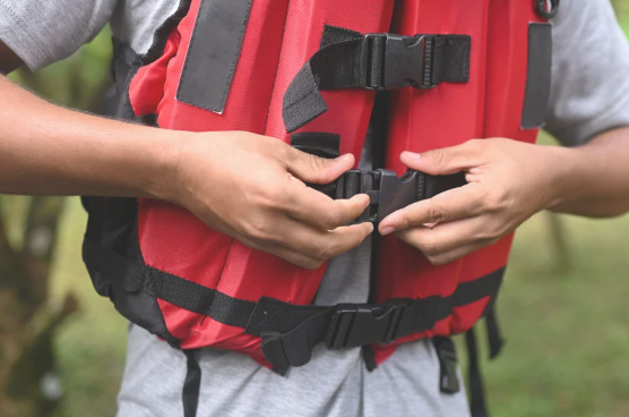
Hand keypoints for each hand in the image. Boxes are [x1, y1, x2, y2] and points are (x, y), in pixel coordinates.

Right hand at [164, 130, 372, 269]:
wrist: (184, 171)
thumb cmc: (223, 154)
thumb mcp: (274, 150)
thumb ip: (314, 165)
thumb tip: (344, 166)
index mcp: (279, 196)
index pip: (331, 216)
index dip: (355, 210)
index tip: (362, 200)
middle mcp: (271, 225)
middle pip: (326, 247)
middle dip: (353, 239)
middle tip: (365, 226)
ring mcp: (260, 238)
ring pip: (309, 259)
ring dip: (333, 250)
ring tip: (345, 232)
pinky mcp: (253, 243)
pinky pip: (291, 257)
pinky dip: (311, 252)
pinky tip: (316, 235)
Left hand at [378, 138, 567, 264]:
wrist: (550, 180)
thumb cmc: (518, 161)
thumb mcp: (479, 149)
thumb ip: (441, 157)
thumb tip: (409, 160)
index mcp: (484, 198)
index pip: (436, 213)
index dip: (406, 218)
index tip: (386, 222)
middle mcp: (485, 224)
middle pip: (435, 244)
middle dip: (407, 236)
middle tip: (392, 222)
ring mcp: (486, 237)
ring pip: (441, 255)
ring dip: (418, 244)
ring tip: (407, 225)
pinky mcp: (486, 243)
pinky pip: (452, 254)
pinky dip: (434, 246)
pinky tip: (427, 230)